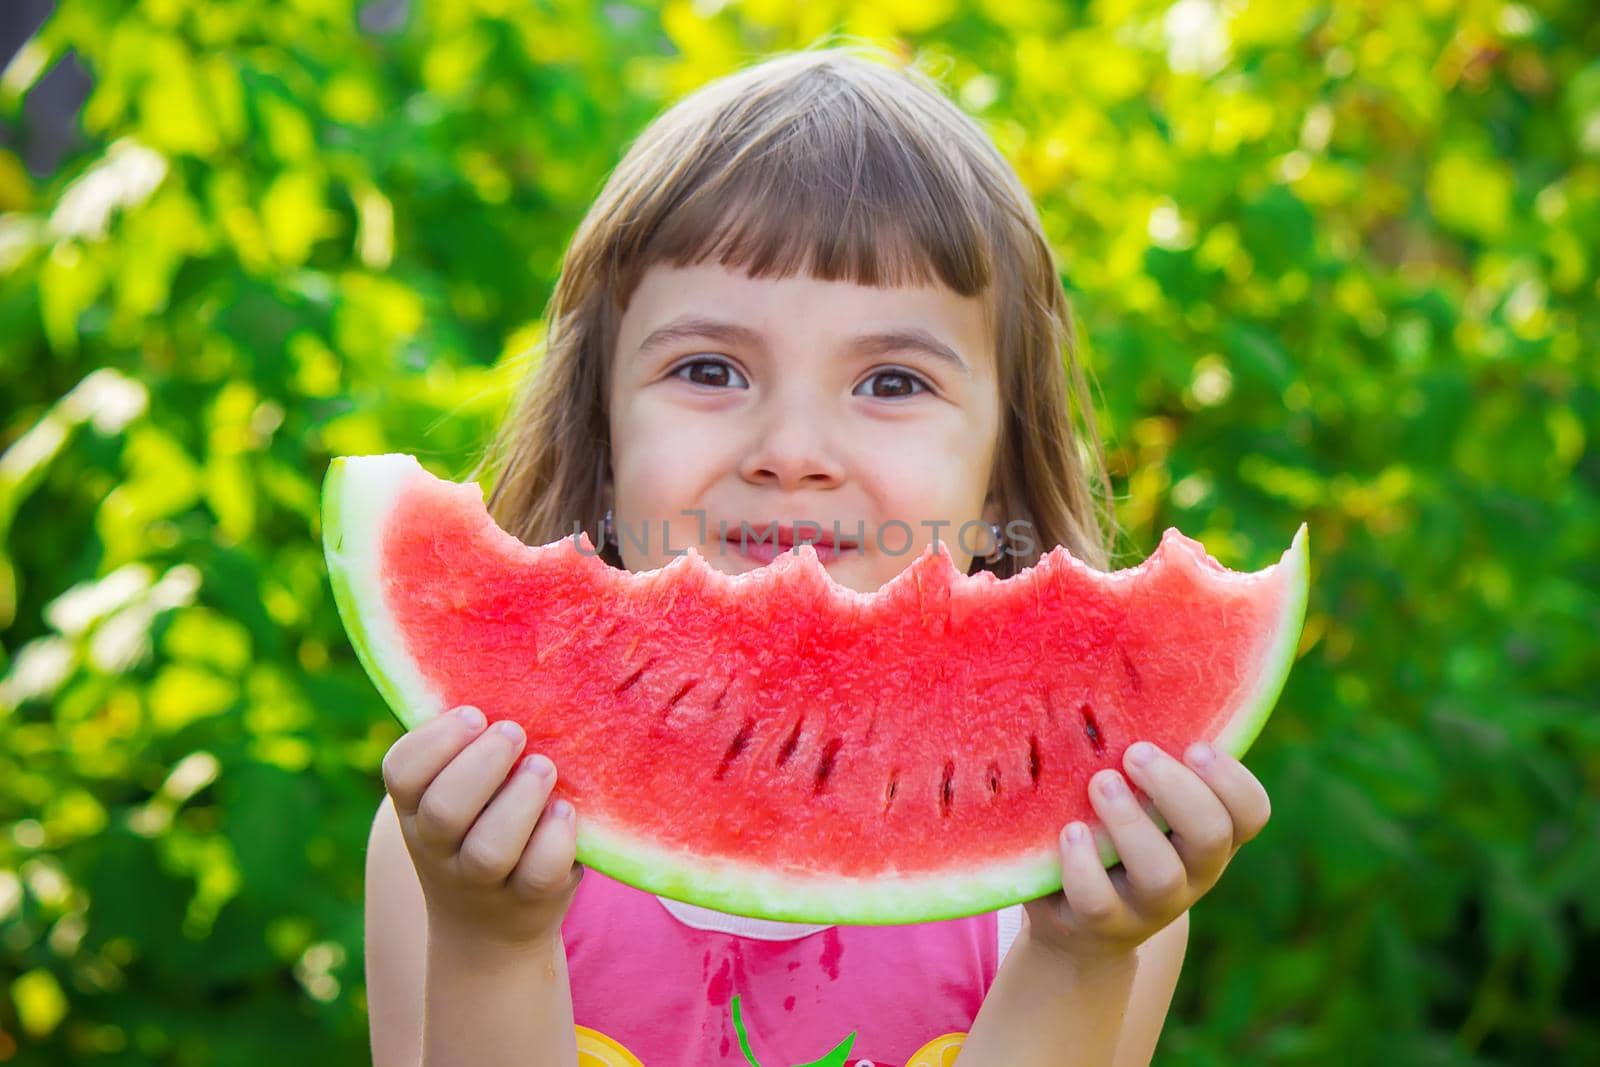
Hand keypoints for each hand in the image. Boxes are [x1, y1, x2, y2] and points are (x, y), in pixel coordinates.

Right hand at [381, 704, 582, 947]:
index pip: (402, 771)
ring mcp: (481, 882)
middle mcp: (438, 848)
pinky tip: (567, 810)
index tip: (475, 714)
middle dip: (483, 764)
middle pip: (444, 810)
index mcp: (414, 808)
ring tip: (544, 767)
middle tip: (515, 732)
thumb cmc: (480, 825)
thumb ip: (467, 747)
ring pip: (489, 849)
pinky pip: (539, 873)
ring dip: (521, 800)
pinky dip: (555, 838)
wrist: (490, 926)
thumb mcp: (459, 790)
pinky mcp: (528, 902)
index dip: (438, 740)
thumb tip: (505, 670)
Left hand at [1024, 740, 1271, 964]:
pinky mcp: (1101, 924)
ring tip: (1100, 783)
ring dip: (1130, 823)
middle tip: (1137, 753)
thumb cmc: (1114, 835)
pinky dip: (1084, 864)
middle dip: (1177, 790)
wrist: (1080, 922)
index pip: (1251, 812)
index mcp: (1210, 834)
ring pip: (1160, 875)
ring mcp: (1149, 906)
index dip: (1231, 779)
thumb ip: (1148, 762)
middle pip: (1210, 836)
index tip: (1194, 745)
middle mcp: (1191, 872)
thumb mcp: (1141, 800)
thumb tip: (1123, 679)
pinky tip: (1070, 832)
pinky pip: (1098, 902)